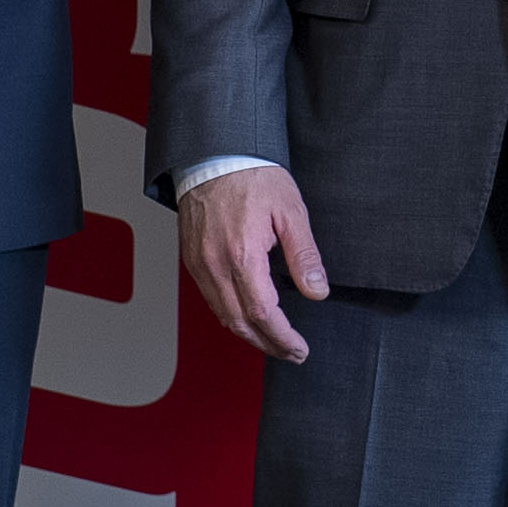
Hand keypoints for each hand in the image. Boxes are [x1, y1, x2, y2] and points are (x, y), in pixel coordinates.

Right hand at [181, 167, 327, 362]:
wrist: (214, 154)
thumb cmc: (252, 176)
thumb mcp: (290, 212)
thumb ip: (304, 256)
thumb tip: (317, 291)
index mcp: (242, 256)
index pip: (263, 314)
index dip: (283, 337)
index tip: (299, 348)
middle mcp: (215, 265)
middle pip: (239, 322)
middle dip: (267, 344)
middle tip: (291, 352)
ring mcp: (198, 264)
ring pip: (222, 314)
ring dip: (247, 333)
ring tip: (273, 340)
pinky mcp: (190, 259)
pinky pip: (209, 298)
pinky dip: (229, 314)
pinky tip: (246, 315)